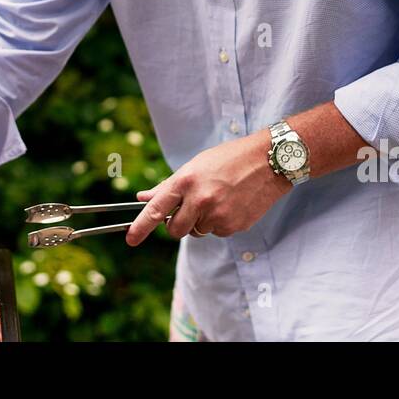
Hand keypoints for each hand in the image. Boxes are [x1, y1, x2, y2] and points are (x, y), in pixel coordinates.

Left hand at [125, 130, 290, 245]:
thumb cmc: (229, 159)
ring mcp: (218, 215)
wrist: (269, 161)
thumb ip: (169, 185)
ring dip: (202, 221)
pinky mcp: (234, 226)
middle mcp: (200, 200)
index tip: (130, 240)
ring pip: (198, 231)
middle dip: (177, 226)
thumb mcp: (195, 165)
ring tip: (218, 198)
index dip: (140, 227)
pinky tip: (232, 204)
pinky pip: (218, 233)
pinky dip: (220, 223)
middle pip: (175, 230)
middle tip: (188, 212)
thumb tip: (143, 197)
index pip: (156, 209)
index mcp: (186, 181)